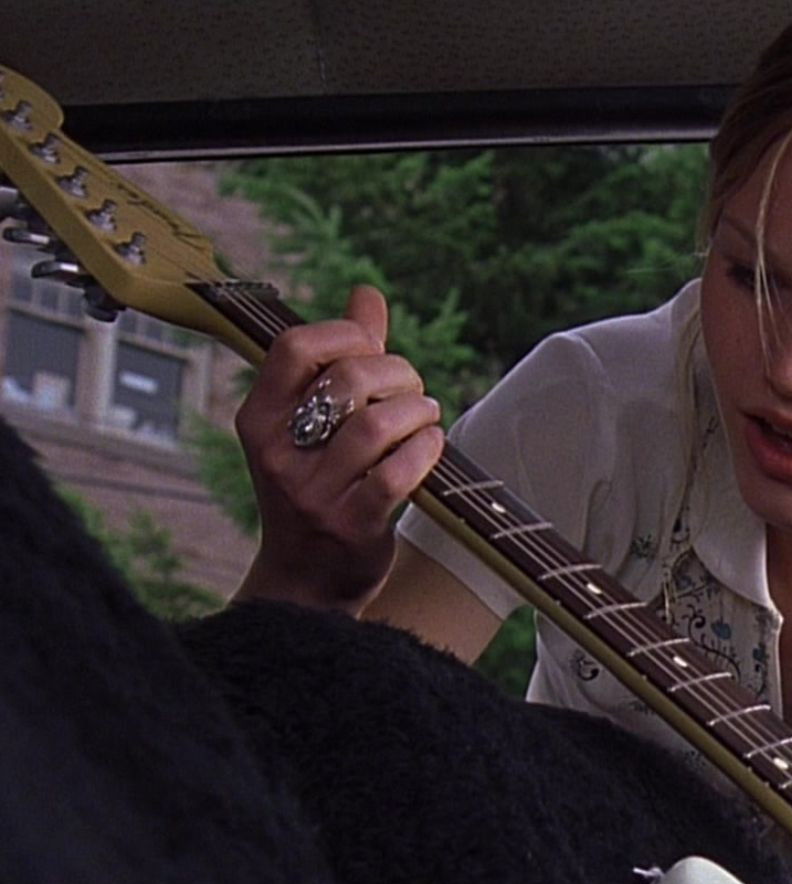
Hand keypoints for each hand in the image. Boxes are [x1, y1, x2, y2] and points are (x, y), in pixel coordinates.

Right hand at [233, 286, 443, 613]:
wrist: (305, 581)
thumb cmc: (318, 484)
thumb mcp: (311, 423)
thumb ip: (342, 357)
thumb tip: (366, 293)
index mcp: (259, 417)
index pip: (296, 346)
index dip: (347, 335)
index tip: (373, 351)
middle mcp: (278, 452)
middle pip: (349, 379)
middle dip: (399, 374)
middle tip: (414, 391)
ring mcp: (312, 492)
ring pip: (377, 424)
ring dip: (418, 411)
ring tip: (425, 418)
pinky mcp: (351, 524)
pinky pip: (397, 472)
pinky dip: (426, 450)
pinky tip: (430, 447)